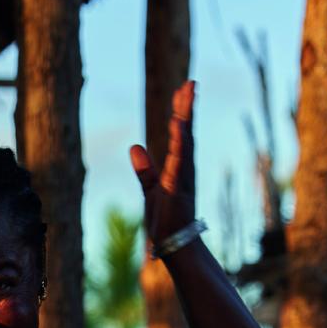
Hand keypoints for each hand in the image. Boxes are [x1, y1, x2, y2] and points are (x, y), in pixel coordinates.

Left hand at [129, 80, 197, 256]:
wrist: (174, 246)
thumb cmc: (166, 222)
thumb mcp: (150, 190)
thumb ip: (144, 170)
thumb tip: (135, 146)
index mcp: (178, 168)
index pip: (181, 135)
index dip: (182, 112)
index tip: (184, 90)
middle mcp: (184, 168)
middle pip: (186, 132)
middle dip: (188, 107)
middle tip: (191, 82)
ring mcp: (182, 177)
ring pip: (185, 141)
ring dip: (185, 117)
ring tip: (187, 93)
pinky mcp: (176, 187)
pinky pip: (178, 159)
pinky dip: (178, 141)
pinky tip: (178, 124)